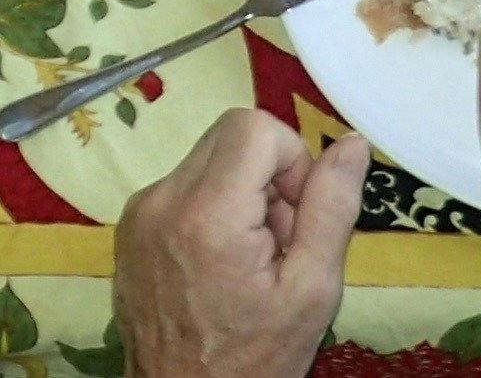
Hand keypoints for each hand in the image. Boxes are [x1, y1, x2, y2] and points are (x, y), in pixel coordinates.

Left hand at [114, 108, 368, 377]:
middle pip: (230, 137)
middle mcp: (161, 200)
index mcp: (206, 213)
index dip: (292, 161)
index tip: (298, 216)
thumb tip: (351, 143)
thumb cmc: (253, 359)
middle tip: (281, 242)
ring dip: (241, 195)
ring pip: (208, 160)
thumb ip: (332, 208)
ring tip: (251, 261)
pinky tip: (222, 265)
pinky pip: (183, 187)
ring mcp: (138, 212)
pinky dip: (212, 211)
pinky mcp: (129, 225)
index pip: (255, 126)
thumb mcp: (311, 291)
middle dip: (269, 177)